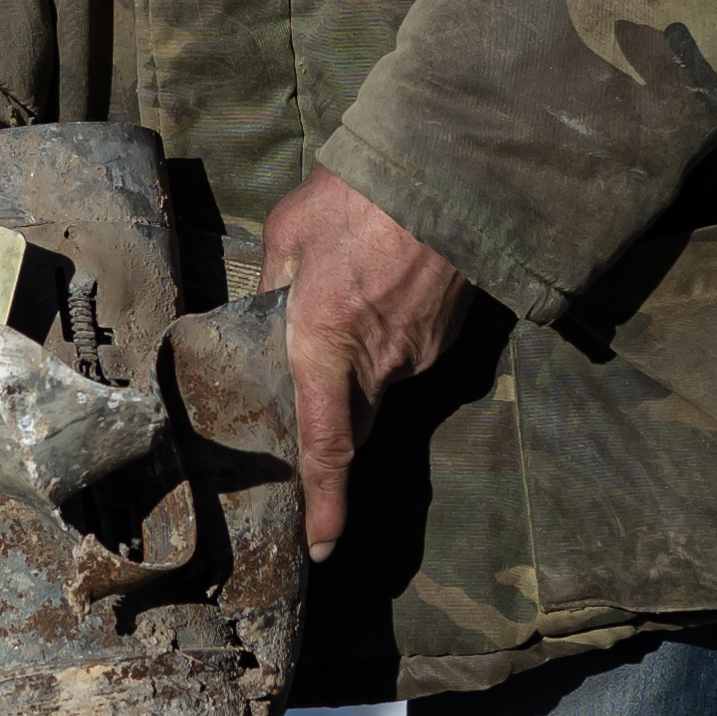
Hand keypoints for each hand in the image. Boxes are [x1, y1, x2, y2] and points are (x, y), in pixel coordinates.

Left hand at [257, 169, 476, 559]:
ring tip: (352, 301)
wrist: (448, 169)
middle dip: (332, 431)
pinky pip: (409, 354)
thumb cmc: (358, 196)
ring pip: (381, 383)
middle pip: (354, 424)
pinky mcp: (448, 335)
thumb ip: (275, 282)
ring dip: (362, 363)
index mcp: (326, 344)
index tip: (322, 546)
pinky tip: (383, 290)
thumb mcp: (290, 232)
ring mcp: (421, 352)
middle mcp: (379, 362)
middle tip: (311, 407)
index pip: (326, 445)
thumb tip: (268, 307)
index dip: (324, 502)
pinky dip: (390, 335)